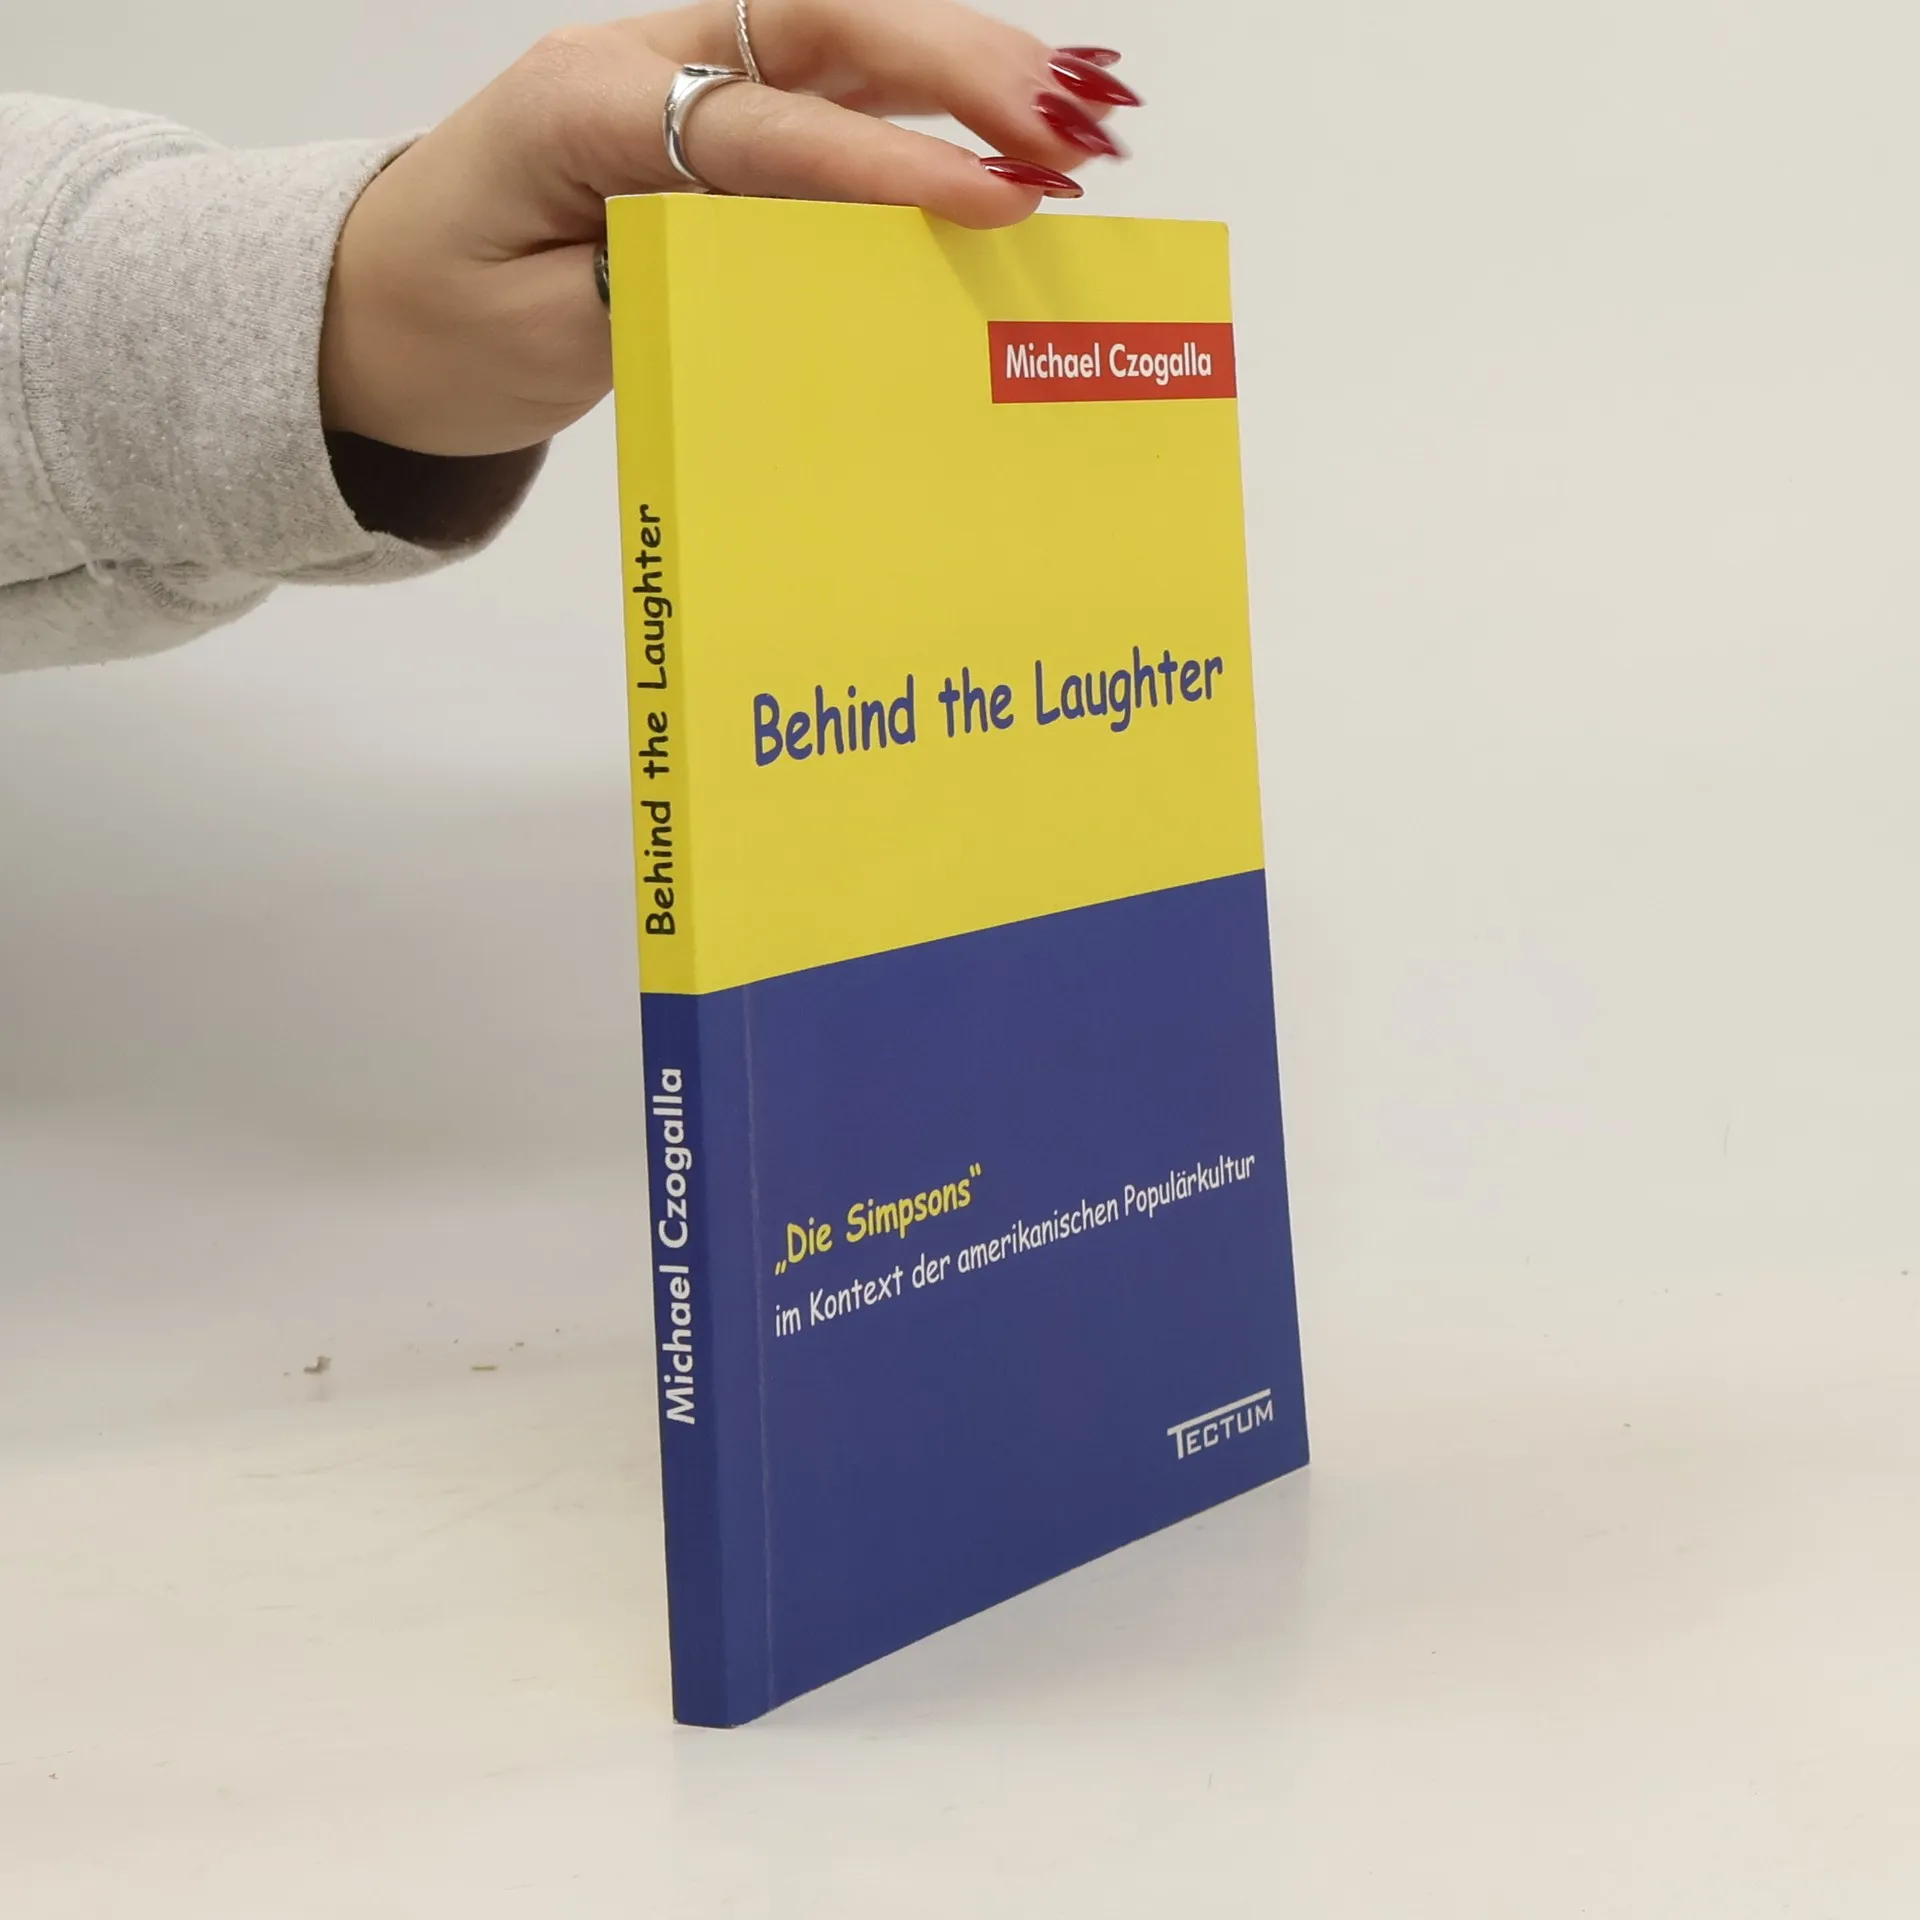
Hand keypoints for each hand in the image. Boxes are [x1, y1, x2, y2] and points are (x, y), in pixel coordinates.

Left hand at [318, 1, 1139, 457]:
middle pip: (821, 27)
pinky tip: (1001, 136)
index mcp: (580, 107)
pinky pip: (830, 92)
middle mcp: (639, 62)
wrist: (369, 310)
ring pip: (841, 39)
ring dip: (963, 69)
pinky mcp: (708, 113)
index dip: (883, 162)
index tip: (989, 199)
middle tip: (1069, 127)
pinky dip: (923, 105)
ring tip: (1073, 121)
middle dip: (956, 68)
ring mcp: (678, 74)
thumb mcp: (543, 337)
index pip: (761, 127)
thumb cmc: (440, 329)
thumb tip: (807, 266)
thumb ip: (665, 288)